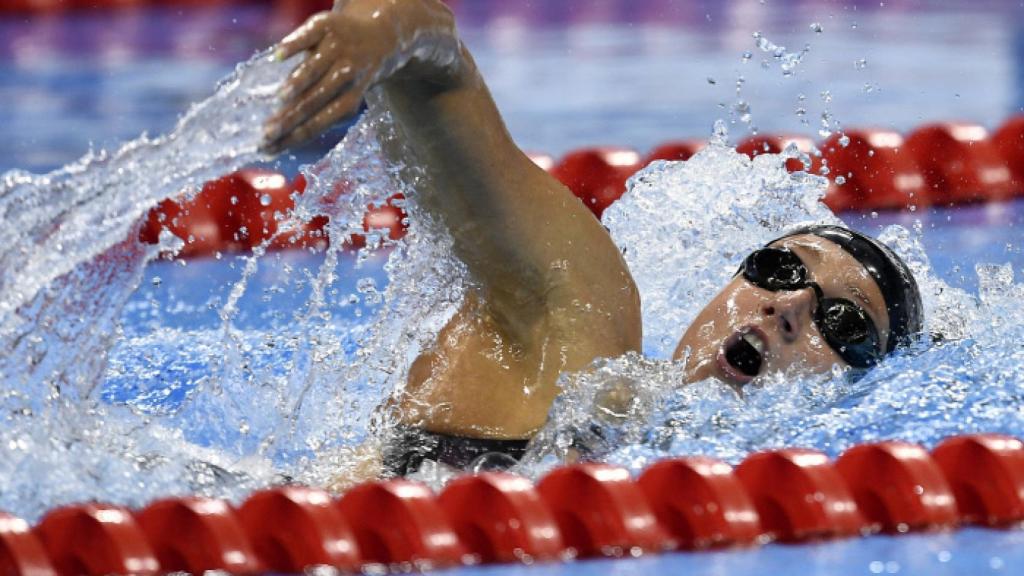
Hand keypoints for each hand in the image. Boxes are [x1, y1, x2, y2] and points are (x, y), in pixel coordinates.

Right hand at [262, 6, 397, 153]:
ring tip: (280, 97)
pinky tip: (280, 56)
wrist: (377, 36)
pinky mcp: (327, 26)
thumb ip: (316, 115)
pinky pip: (309, 35)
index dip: (293, 137)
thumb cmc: (348, 77)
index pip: (317, 124)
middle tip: (267, 132)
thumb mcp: (343, 98)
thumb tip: (279, 139)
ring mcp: (337, 50)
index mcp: (348, 101)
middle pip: (313, 101)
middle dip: (290, 118)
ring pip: (315, 70)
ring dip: (298, 83)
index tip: (269, 147)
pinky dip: (295, 45)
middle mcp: (345, 76)